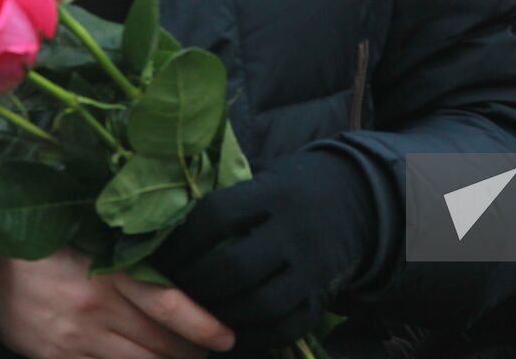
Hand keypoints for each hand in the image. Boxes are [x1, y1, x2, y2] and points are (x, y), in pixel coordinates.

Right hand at [0, 247, 234, 358]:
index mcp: (109, 272)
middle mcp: (95, 309)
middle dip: (190, 352)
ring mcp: (74, 339)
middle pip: (158, 343)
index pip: (167, 303)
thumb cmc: (52, 242)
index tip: (227, 337)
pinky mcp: (55, 358)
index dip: (201, 325)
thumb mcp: (93, 236)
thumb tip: (181, 268)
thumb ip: (132, 255)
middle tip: (211, 352)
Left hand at [154, 149, 375, 351]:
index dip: (182, 240)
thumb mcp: (264, 177)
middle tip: (172, 292)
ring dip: (220, 316)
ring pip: (260, 304)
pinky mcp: (322, 297)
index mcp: (275, 192)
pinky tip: (228, 334)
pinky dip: (252, 338)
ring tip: (195, 316)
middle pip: (236, 266)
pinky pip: (284, 329)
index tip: (159, 254)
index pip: (218, 215)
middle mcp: (296, 229)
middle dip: (196, 285)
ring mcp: (313, 267)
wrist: (356, 198)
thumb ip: (225, 196)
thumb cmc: (292, 188)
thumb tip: (163, 220)